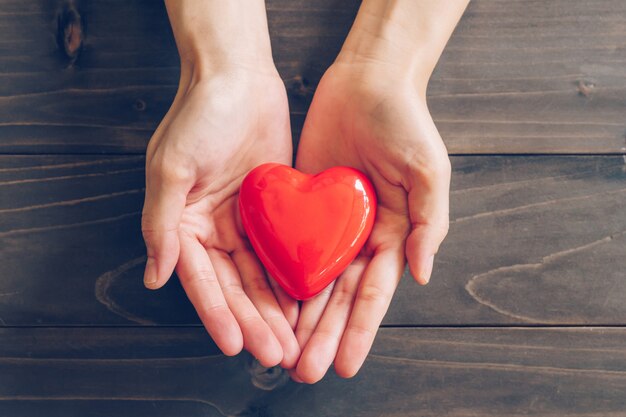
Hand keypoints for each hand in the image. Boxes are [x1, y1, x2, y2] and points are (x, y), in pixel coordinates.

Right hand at [141, 0, 299, 368]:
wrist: (238, 76)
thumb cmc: (198, 115)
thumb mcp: (170, 168)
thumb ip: (160, 225)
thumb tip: (155, 277)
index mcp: (181, 224)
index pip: (199, 280)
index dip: (216, 313)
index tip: (234, 345)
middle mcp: (211, 228)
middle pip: (233, 286)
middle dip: (253, 321)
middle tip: (276, 354)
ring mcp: (242, 222)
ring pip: (259, 276)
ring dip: (274, 309)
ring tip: (292, 342)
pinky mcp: (271, 210)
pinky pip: (281, 252)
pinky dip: (290, 278)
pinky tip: (305, 304)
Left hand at [291, 61, 450, 382]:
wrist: (367, 81)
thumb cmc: (406, 122)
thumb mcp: (428, 170)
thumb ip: (428, 222)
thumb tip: (422, 274)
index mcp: (393, 233)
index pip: (375, 293)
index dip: (360, 330)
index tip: (347, 365)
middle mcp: (361, 236)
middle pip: (340, 296)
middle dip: (324, 335)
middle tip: (306, 371)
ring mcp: (331, 223)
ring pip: (312, 279)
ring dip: (300, 317)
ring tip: (284, 352)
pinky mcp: (303, 204)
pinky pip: (289, 244)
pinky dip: (279, 276)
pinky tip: (268, 304)